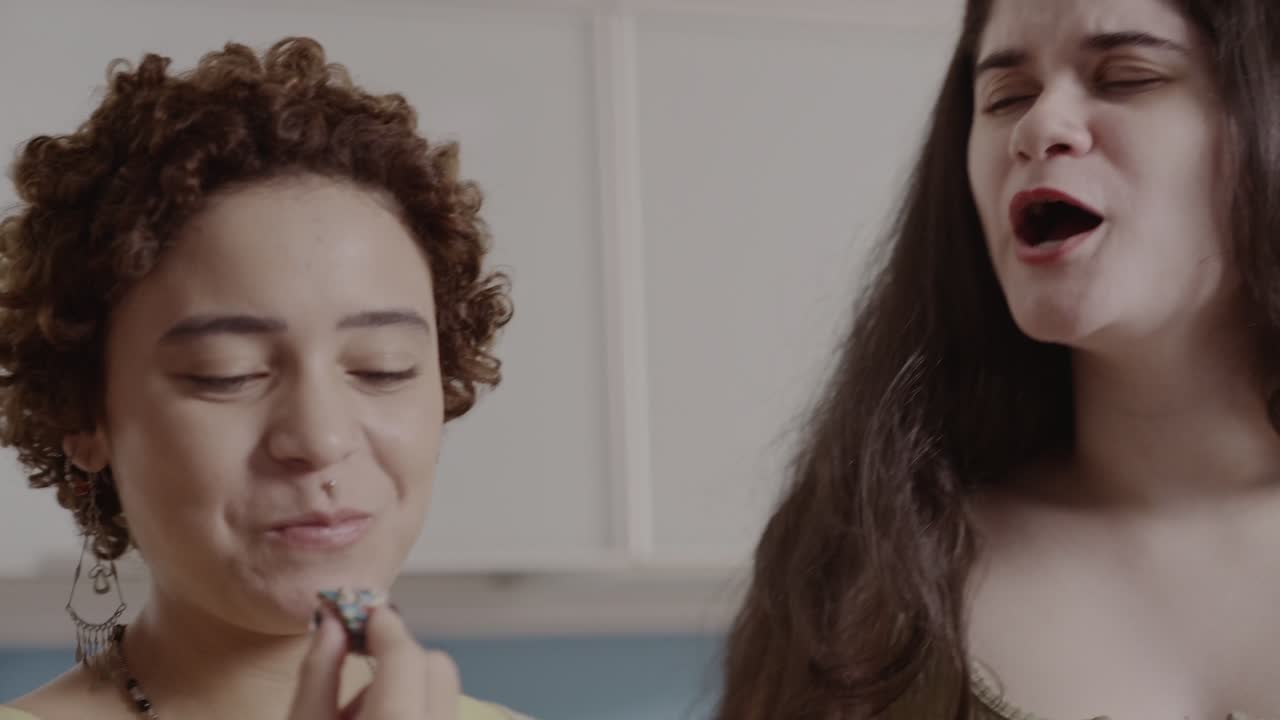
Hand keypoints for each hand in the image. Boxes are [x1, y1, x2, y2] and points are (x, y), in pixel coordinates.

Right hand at [289, 602, 460, 718]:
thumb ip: (319, 672)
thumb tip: (332, 622)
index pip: (405, 655)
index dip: (384, 626)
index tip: (365, 612)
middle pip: (437, 665)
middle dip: (401, 657)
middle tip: (358, 671)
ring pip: (442, 689)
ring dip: (407, 686)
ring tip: (358, 716)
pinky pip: (441, 710)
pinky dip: (416, 707)